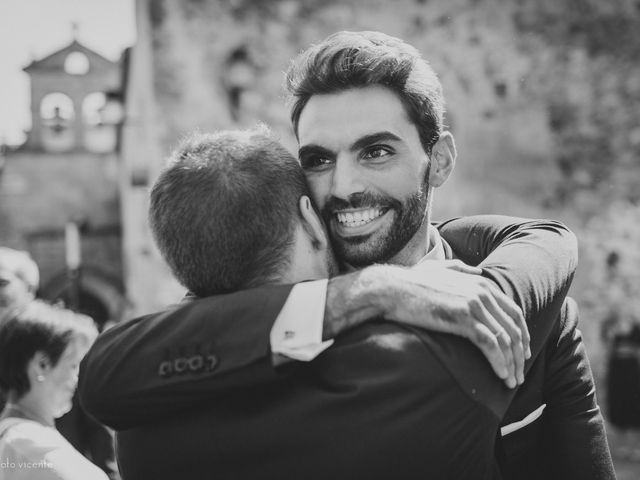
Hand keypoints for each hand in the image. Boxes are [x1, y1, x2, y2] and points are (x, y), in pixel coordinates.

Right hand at [381, 261, 528, 388]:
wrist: (391, 288)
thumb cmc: (410, 282)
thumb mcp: (438, 268)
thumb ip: (459, 267)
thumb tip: (478, 270)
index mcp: (481, 283)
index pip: (514, 312)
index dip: (521, 335)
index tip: (522, 355)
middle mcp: (482, 292)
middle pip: (513, 328)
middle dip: (519, 355)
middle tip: (518, 375)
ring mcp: (474, 304)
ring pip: (505, 339)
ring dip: (511, 364)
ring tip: (510, 382)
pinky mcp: (462, 318)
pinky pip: (490, 344)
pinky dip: (499, 362)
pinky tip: (500, 375)